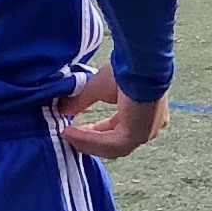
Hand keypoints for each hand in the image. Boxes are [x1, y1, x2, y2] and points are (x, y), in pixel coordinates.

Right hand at [53, 64, 168, 162]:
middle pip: (113, 144)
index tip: (73, 130)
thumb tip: (64, 110)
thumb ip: (82, 101)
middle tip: (68, 135)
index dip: (93, 133)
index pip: (116, 131)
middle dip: (89, 141)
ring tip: (66, 134)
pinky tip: (71, 132)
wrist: (138, 63)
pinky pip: (108, 143)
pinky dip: (88, 139)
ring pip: (110, 147)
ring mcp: (144, 133)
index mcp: (143, 116)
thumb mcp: (98, 88)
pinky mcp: (136, 135)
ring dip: (85, 142)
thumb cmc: (125, 70)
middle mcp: (147, 127)